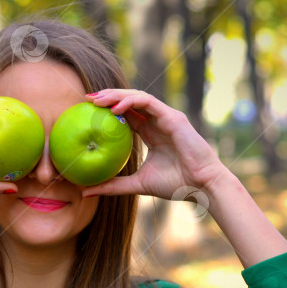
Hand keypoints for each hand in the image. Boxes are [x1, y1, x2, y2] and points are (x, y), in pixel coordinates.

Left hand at [81, 89, 227, 199]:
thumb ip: (113, 185)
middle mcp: (157, 121)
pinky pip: (148, 102)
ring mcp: (166, 117)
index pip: (126, 114)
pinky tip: (115, 108)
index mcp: (151, 133)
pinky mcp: (173, 117)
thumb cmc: (175, 185)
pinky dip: (130, 102)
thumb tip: (86, 192)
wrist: (201, 186)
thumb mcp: (137, 184)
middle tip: (86, 99)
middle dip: (107, 96)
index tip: (86, 111)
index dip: (107, 110)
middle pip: (129, 101)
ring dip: (116, 95)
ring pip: (137, 97)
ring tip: (97, 99)